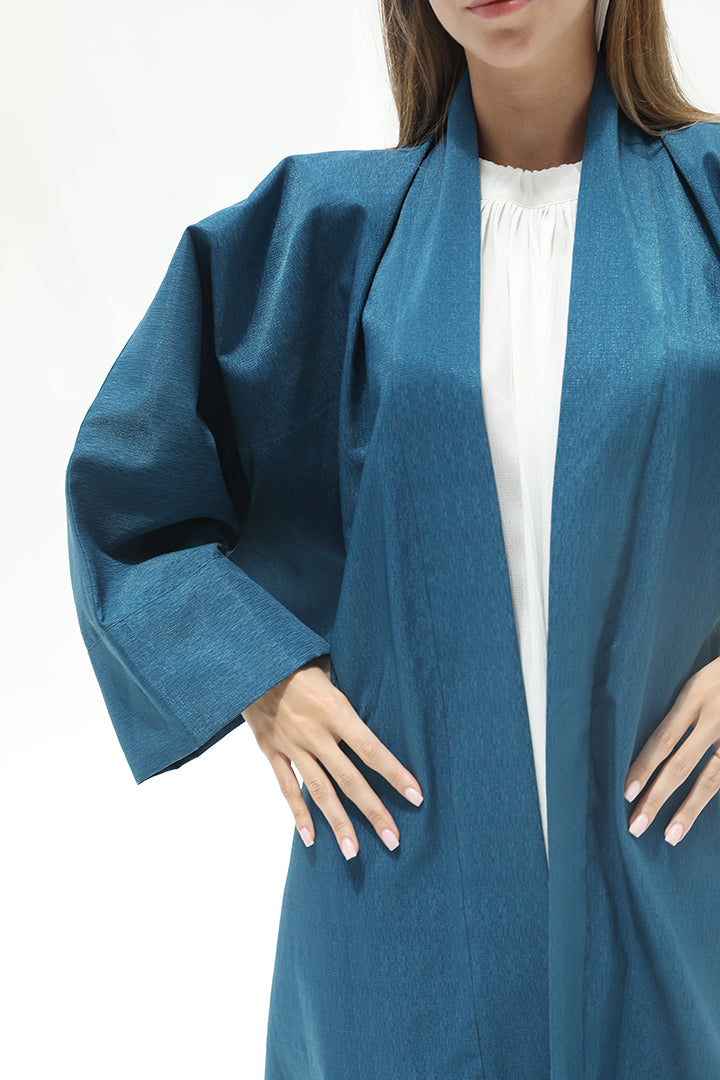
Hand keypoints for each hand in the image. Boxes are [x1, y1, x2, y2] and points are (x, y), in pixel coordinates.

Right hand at [242, 655, 423, 859]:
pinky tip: (311, 838)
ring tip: (354, 852)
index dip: (395, 774)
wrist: (251, 662)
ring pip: (320, 791)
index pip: (372, 749)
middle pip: (350, 779)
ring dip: (339, 823)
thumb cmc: (299, 663)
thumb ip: (353, 700)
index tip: (416, 797)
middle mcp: (315, 732)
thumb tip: (384, 711)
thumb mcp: (332, 672)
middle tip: (393, 841)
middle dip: (374, 811)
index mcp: (336, 710)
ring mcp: (292, 745)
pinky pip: (287, 788)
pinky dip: (299, 814)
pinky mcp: (272, 751)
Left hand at [624, 656, 719, 845]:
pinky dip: (713, 797)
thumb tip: (650, 740)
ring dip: (689, 810)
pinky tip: (695, 818)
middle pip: (682, 764)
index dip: (644, 766)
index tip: (626, 792)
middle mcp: (715, 717)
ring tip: (670, 835)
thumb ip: (679, 706)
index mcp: (695, 695)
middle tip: (636, 825)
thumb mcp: (698, 677)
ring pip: (711, 779)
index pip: (663, 737)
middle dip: (657, 797)